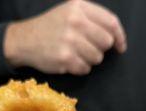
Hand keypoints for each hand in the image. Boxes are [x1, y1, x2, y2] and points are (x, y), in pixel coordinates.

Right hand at [4, 0, 126, 74]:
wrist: (25, 40)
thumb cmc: (52, 27)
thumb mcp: (70, 11)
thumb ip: (93, 18)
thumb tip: (117, 38)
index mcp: (79, 7)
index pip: (111, 23)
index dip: (119, 37)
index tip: (120, 47)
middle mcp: (75, 21)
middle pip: (106, 42)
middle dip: (100, 49)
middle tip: (87, 48)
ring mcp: (70, 40)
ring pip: (97, 57)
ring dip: (89, 59)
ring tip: (75, 53)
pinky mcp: (64, 58)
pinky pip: (85, 68)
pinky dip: (80, 68)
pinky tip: (69, 61)